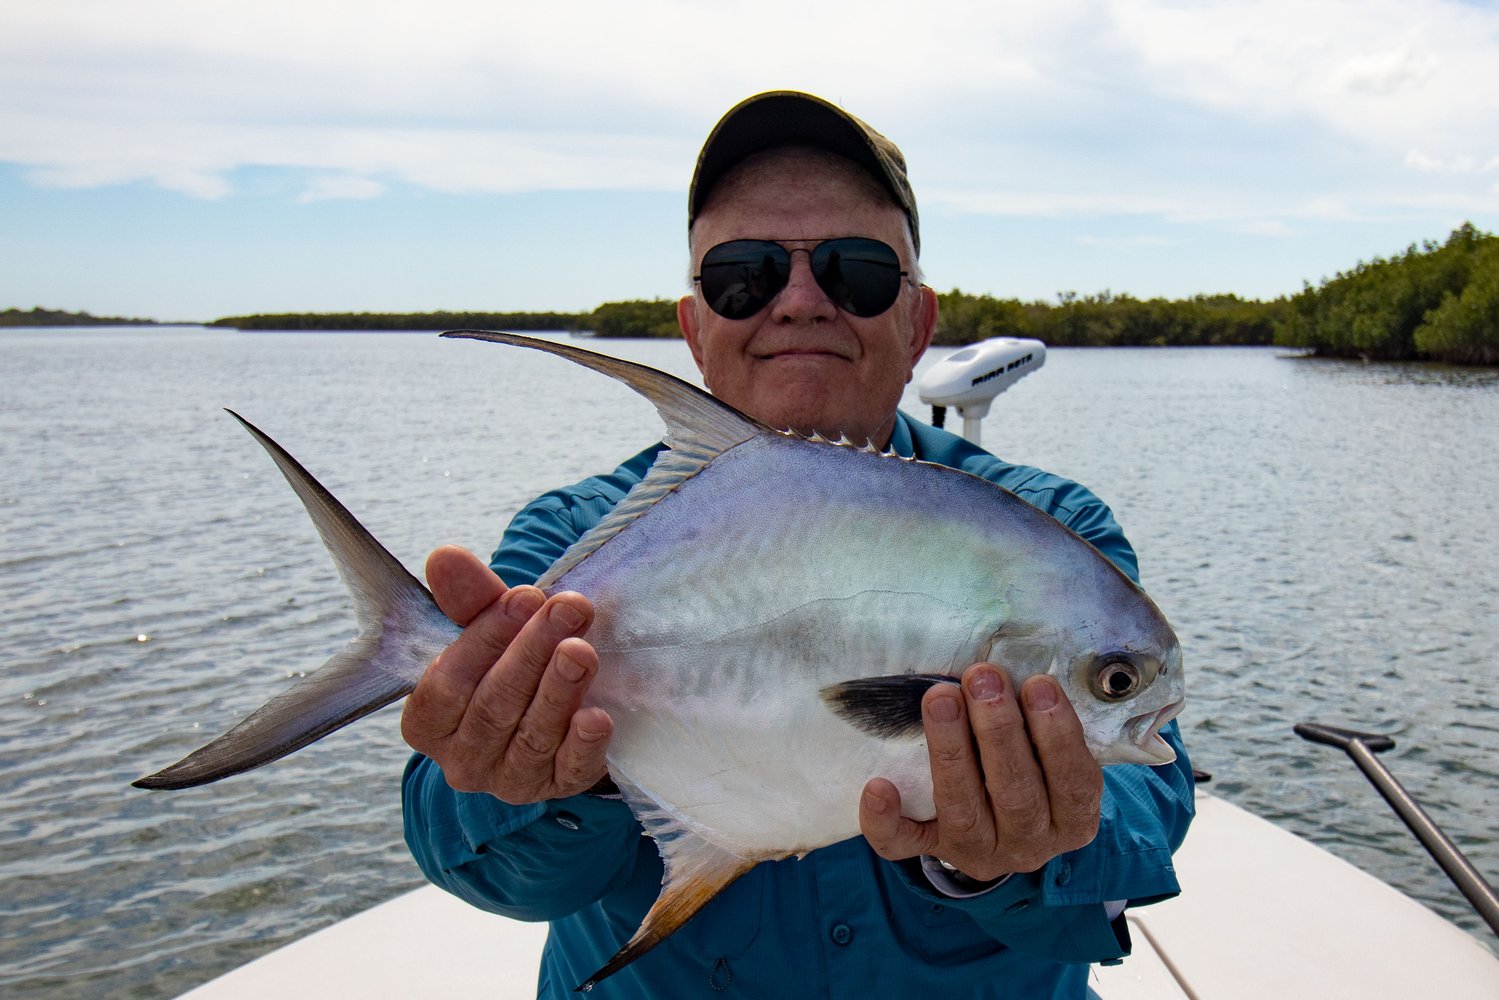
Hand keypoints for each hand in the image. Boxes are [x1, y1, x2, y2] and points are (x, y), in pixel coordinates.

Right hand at [401, 545, 613, 803]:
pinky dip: (583, 744)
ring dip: (558, 690)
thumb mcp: (490, 627)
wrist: (556, 706)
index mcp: (429, 720)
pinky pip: (569, 770)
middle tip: (567, 608)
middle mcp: (462, 757)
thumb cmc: (510, 660)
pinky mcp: (557, 787)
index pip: (447, 685)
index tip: (524, 597)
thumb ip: (469, 597)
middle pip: (492, 706)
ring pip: (531, 735)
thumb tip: (444, 557)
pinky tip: (597, 718)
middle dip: (531, 652)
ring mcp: (509, 778)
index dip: (484, 640)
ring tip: (581, 650)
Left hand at [859, 663, 1101, 881]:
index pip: (1072, 782)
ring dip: (951, 750)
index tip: (1038, 683)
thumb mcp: (1056, 759)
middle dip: (998, 731)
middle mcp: (1029, 845)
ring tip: (941, 697)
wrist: (1004, 836)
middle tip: (982, 678)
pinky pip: (902, 845)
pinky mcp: (932, 851)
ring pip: (962, 810)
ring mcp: (978, 852)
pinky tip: (878, 787)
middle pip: (1016, 794)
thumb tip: (1016, 667)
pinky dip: (886, 820)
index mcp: (1071, 821)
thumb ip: (1045, 725)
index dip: (1057, 734)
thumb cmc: (1035, 772)